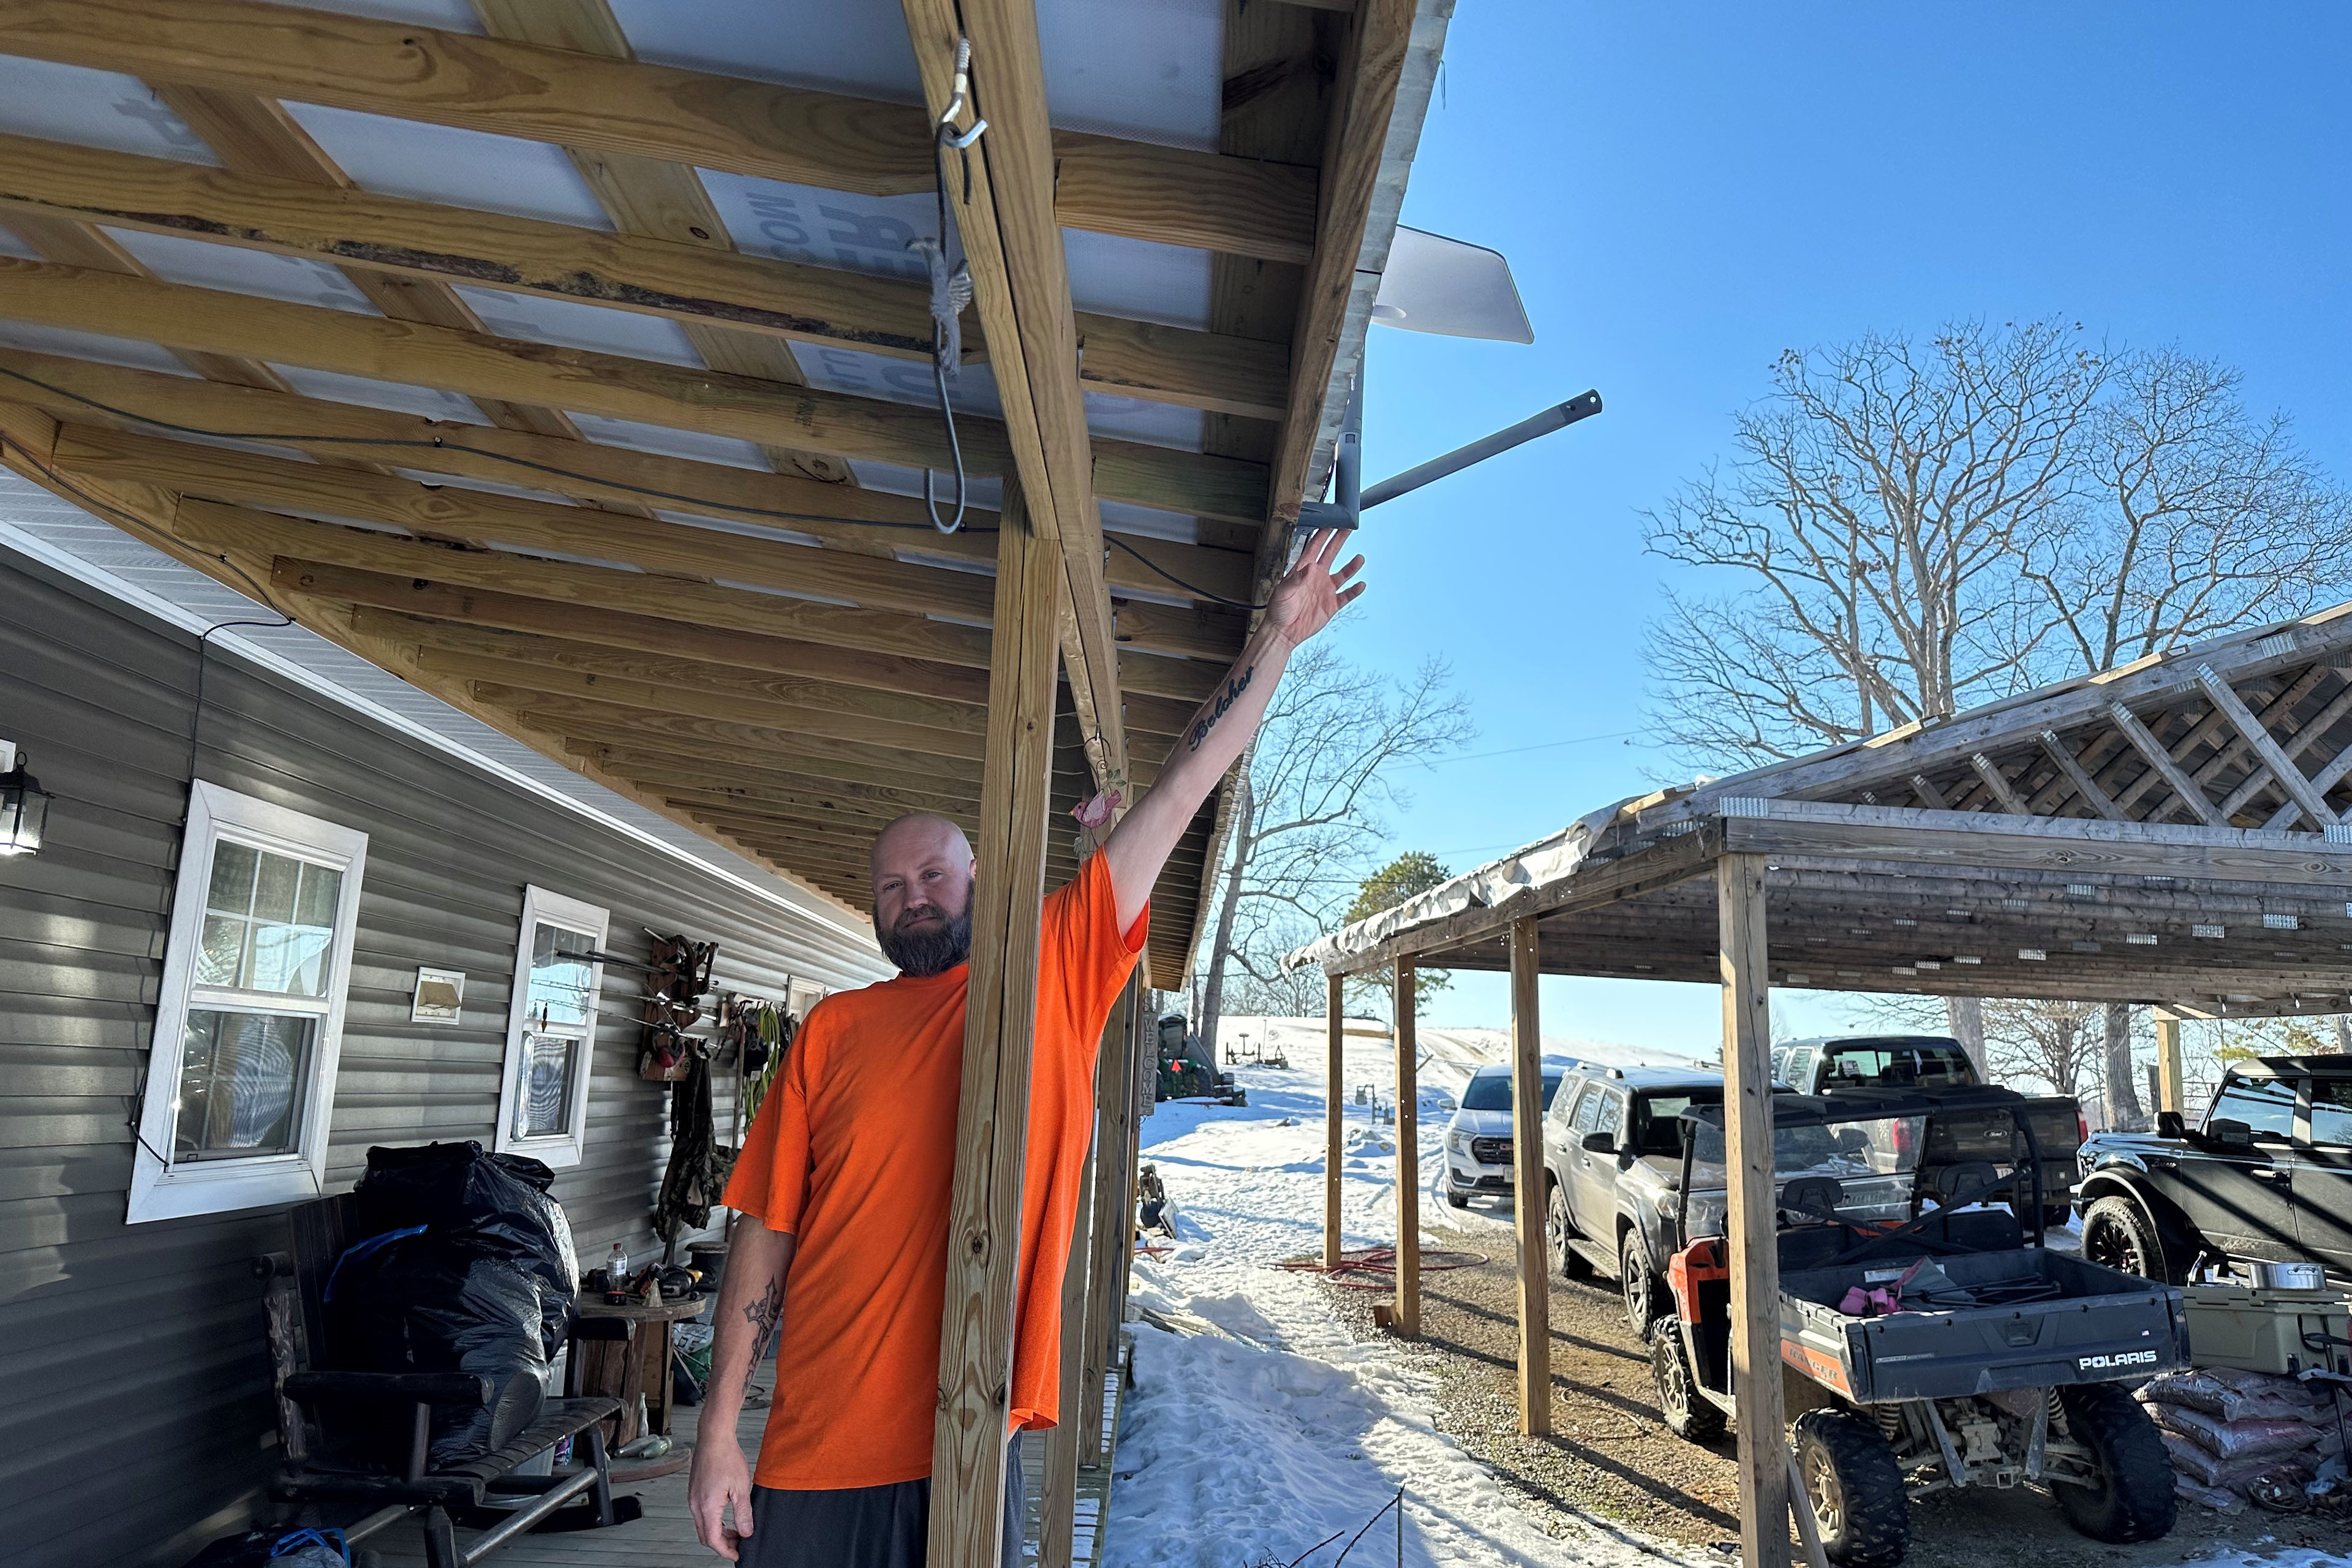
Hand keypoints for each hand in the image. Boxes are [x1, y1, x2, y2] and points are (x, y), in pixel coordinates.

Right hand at [689, 1435, 754, 1559]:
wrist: (714, 1437)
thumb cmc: (727, 1457)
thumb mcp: (741, 1488)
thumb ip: (743, 1514)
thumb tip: (746, 1532)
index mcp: (707, 1507)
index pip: (713, 1540)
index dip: (726, 1551)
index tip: (738, 1554)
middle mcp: (695, 1505)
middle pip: (705, 1536)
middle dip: (722, 1544)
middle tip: (739, 1543)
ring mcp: (692, 1499)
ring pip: (702, 1526)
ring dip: (718, 1532)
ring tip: (736, 1530)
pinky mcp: (694, 1492)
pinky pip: (701, 1514)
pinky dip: (713, 1521)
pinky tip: (726, 1516)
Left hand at [1265, 528, 1364, 649]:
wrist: (1283, 631)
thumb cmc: (1278, 610)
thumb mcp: (1282, 592)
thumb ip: (1296, 579)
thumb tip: (1311, 567)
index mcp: (1303, 569)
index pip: (1315, 547)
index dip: (1323, 534)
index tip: (1331, 522)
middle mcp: (1317, 576)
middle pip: (1331, 553)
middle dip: (1339, 540)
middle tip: (1348, 527)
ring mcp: (1326, 589)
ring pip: (1343, 573)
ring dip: (1351, 566)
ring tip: (1359, 558)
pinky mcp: (1332, 604)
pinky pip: (1347, 595)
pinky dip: (1354, 590)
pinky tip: (1360, 585)